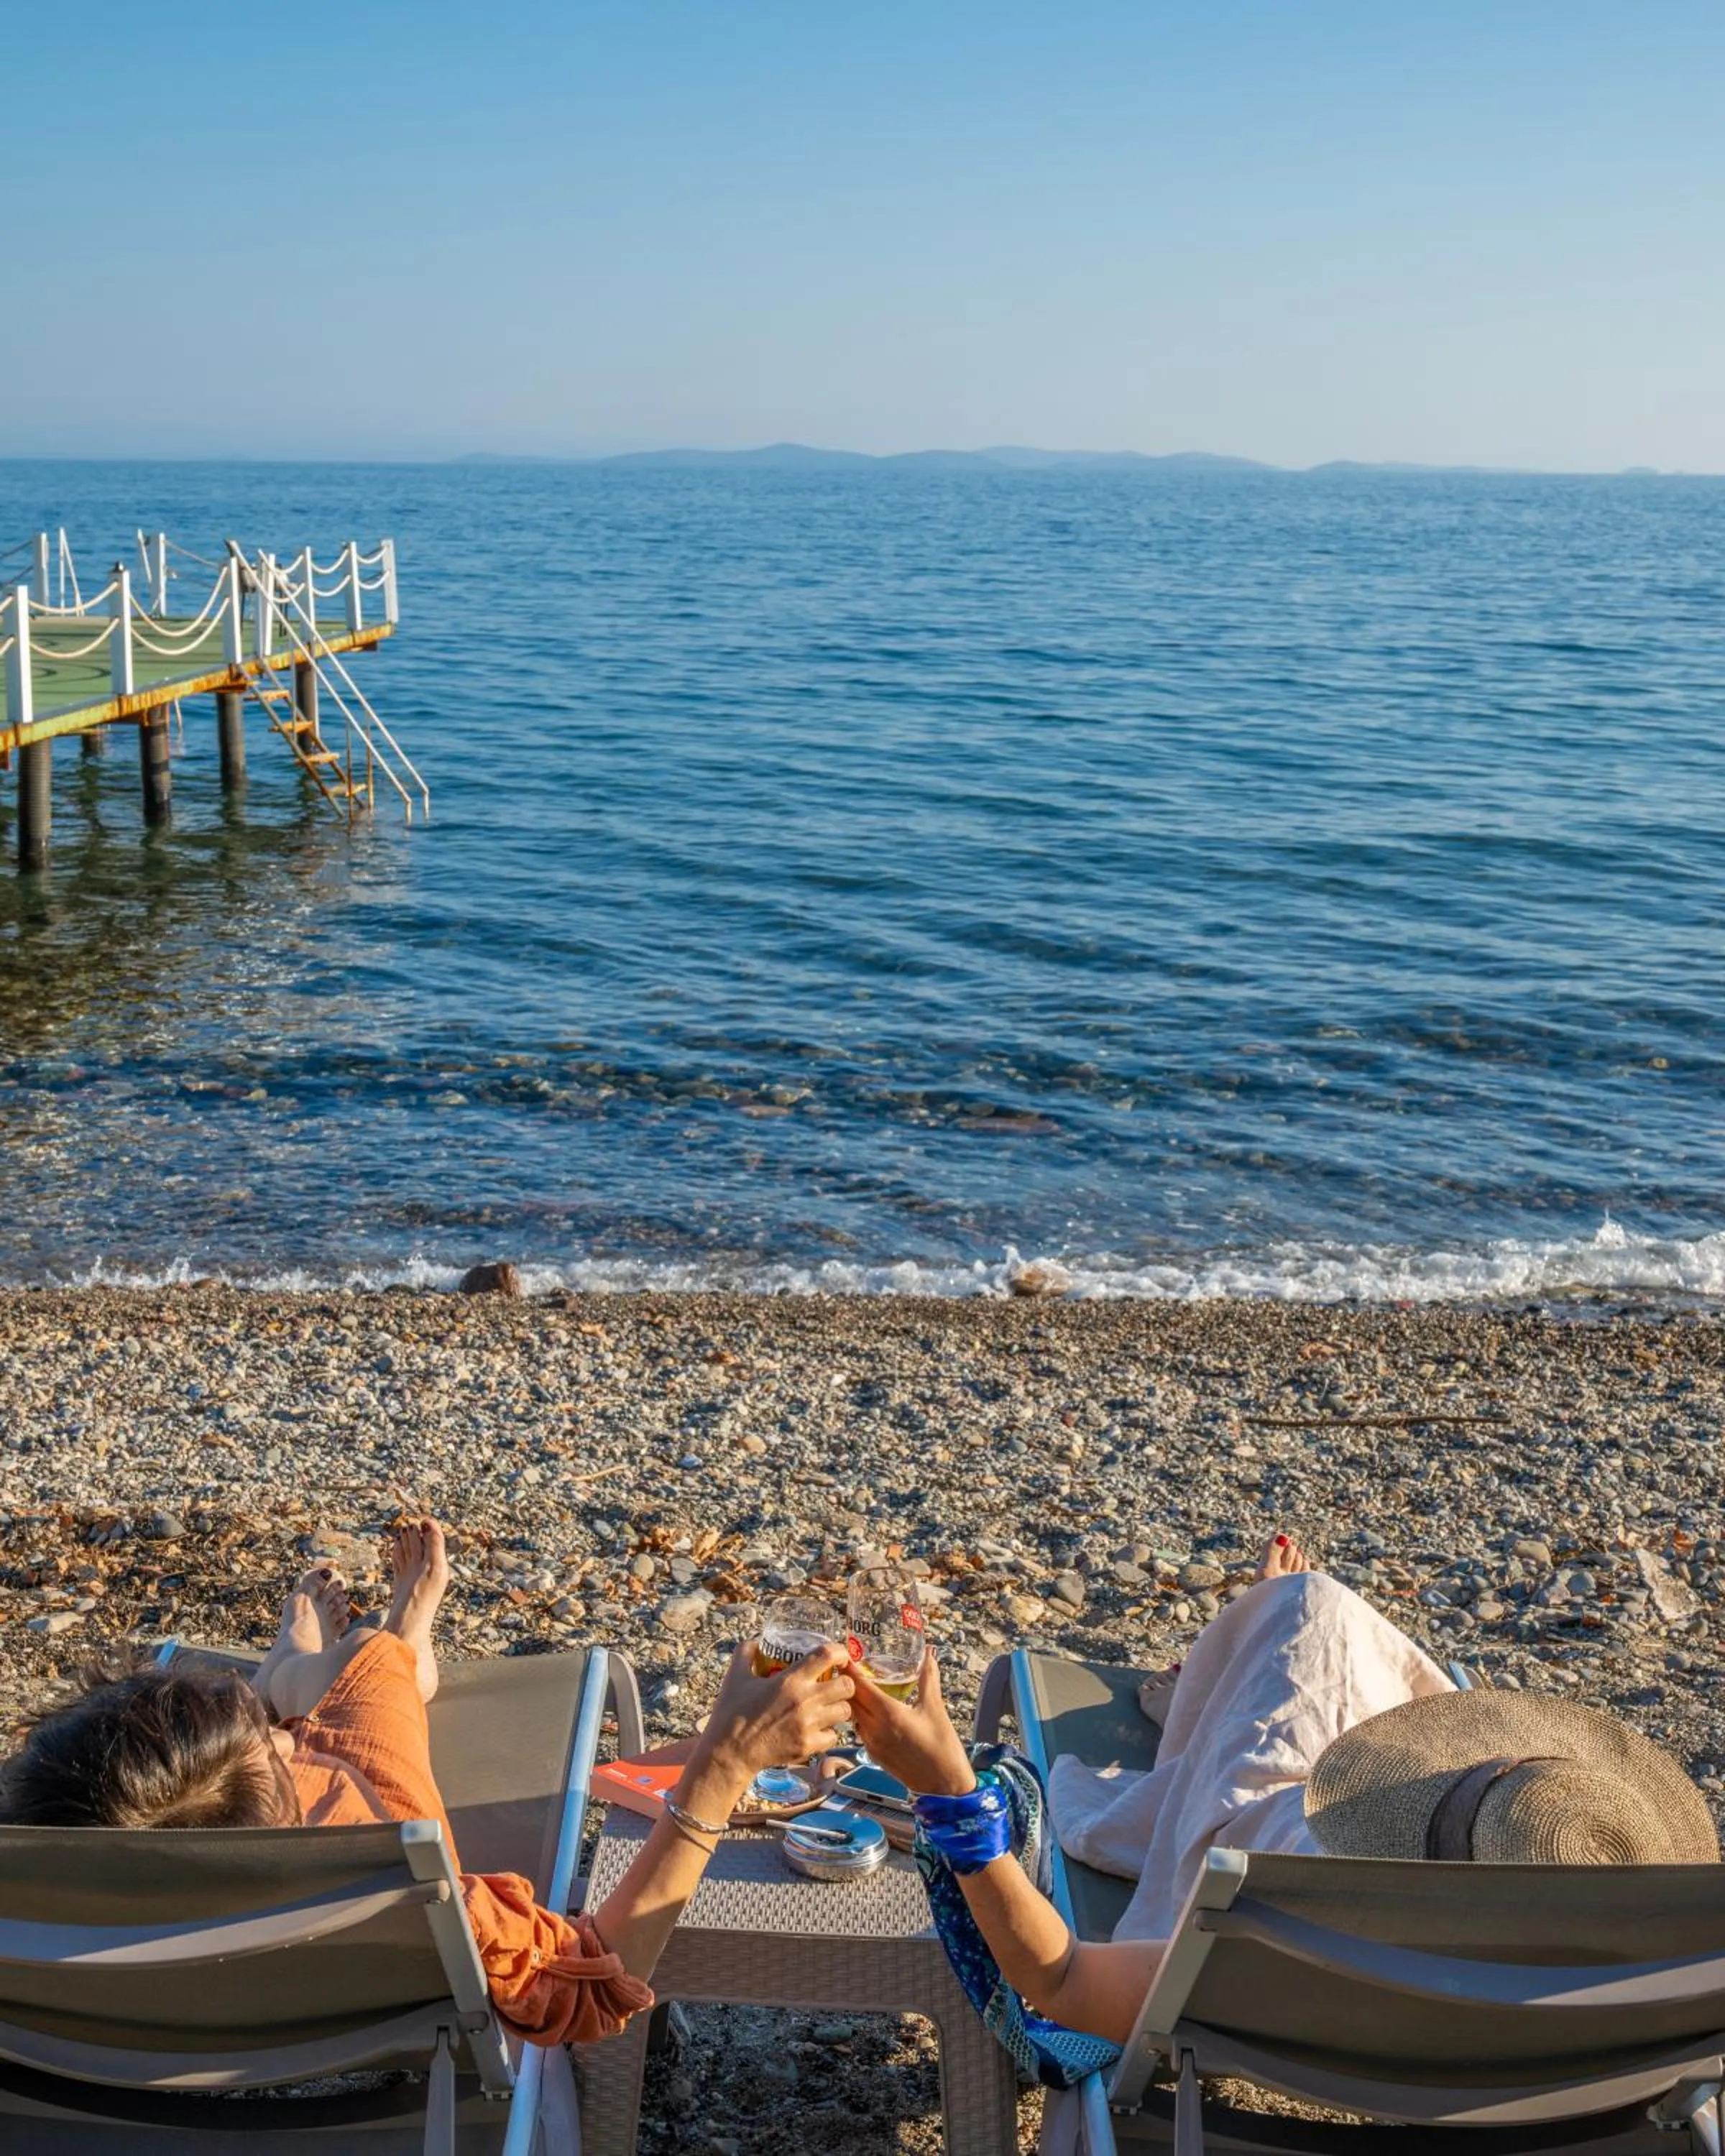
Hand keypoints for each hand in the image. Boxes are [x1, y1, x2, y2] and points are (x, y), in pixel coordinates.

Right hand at [692, 1641, 854, 1796]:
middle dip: (844, 1682)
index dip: (839, 1651)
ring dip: (839, 1708)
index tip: (839, 1655)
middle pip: (847, 1685)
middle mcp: (805, 1701)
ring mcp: (809, 1725)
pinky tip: (817, 1730)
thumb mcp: (735, 1677)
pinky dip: (828, 1733)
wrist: (729, 1753)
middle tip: (835, 1684)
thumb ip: (745, 1653)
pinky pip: (833, 1737)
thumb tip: (756, 1642)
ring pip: (845, 1711)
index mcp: (790, 1680)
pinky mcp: (808, 1746)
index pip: (827, 1655)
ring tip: (828, 1707)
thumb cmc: (731, 1714)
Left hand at [848, 1648, 975, 1797]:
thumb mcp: (935, 1708)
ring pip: (853, 1716)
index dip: (850, 1670)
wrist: (944, 1785)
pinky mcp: (874, 1755)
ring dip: (852, 1701)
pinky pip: (859, 1730)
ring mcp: (871, 1745)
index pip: (860, 1687)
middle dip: (847, 1683)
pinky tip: (869, 1710)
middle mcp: (874, 1730)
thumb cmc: (942, 1746)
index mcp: (889, 1714)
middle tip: (847, 1666)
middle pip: (851, 1701)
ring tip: (856, 1685)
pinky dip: (859, 1717)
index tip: (843, 1656)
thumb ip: (928, 1678)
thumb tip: (929, 1653)